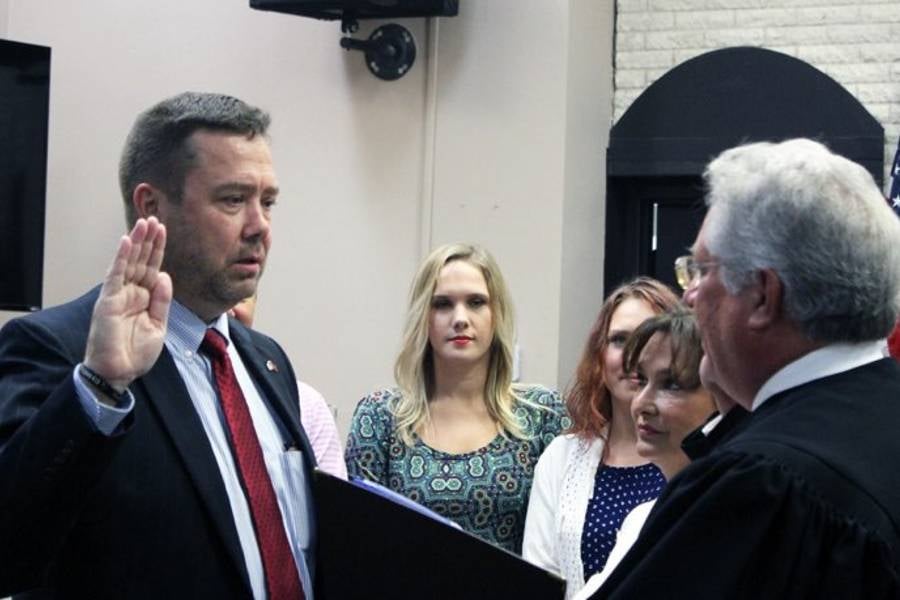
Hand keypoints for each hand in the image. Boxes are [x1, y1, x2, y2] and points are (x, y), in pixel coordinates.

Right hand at [84, 217, 171, 390]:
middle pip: (141, 260)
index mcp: (144, 298)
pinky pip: (115, 275)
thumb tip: (164, 275)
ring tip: (143, 222)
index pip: (152, 268)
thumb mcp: (159, 325)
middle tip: (154, 218)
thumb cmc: (136, 353)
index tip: (163, 230)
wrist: (119, 373)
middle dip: (148, 240)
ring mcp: (118, 295)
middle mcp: (130, 293)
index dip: (158, 250)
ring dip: (136, 242)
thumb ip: (162, 301)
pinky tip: (126, 242)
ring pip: (128, 263)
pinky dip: (120, 258)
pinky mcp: (108, 301)